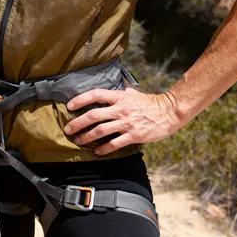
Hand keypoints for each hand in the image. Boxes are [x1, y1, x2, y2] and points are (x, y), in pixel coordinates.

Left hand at [64, 86, 180, 155]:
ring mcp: (126, 123)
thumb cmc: (150, 102)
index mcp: (120, 97)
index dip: (81, 99)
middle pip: (94, 115)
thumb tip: (113, 85)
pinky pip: (114, 143)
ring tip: (78, 141)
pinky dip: (104, 148)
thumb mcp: (133, 92)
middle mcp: (120, 109)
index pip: (96, 95)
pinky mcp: (133, 135)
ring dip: (87, 136)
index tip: (70, 106)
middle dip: (78, 122)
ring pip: (101, 130)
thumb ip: (121, 91)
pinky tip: (97, 151)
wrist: (168, 112)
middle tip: (68, 129)